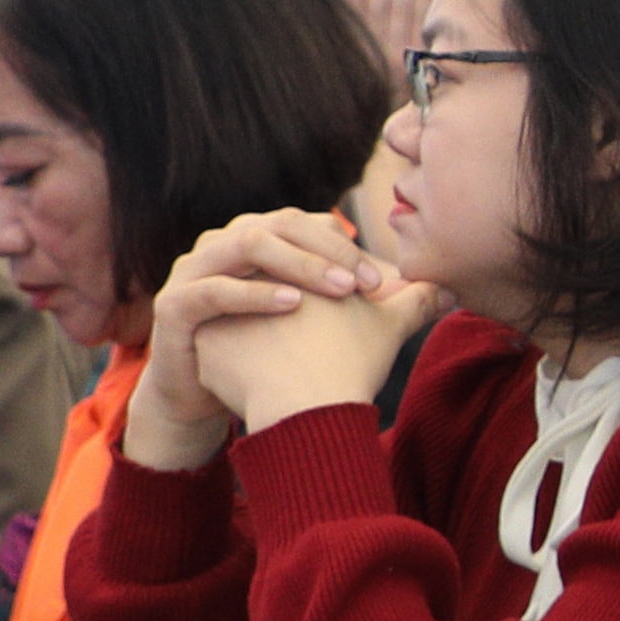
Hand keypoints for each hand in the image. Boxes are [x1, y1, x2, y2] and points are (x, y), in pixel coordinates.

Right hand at [132, 207, 418, 467]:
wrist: (205, 396)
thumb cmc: (270, 355)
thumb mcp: (328, 325)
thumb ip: (381, 306)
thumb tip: (445, 291)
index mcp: (261, 241)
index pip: (308, 224)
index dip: (348, 246)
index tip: (387, 282)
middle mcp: (226, 245)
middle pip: (280, 223)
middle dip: (328, 251)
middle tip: (370, 284)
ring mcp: (195, 271)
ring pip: (245, 243)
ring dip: (297, 264)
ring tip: (340, 291)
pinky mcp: (174, 306)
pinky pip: (212, 290)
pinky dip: (253, 293)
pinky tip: (291, 304)